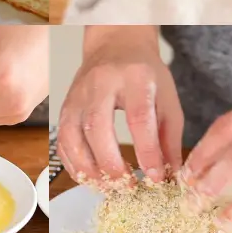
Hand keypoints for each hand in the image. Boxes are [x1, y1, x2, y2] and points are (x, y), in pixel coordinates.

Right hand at [58, 26, 183, 184]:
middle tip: (128, 186)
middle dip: (110, 163)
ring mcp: (78, 94)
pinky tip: (91, 177)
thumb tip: (168, 175)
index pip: (138, 116)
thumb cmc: (144, 74)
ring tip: (108, 187)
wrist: (115, 46)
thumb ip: (169, 137)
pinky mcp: (65, 106)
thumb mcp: (167, 98)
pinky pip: (62, 140)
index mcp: (135, 77)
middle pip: (97, 125)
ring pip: (72, 135)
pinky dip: (73, 164)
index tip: (154, 177)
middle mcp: (101, 83)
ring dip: (88, 168)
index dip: (146, 151)